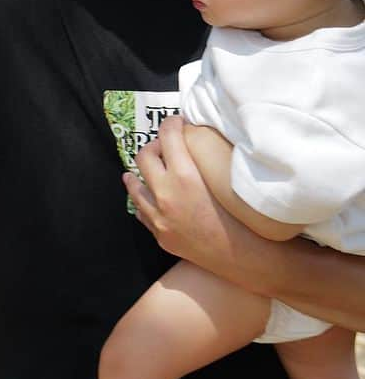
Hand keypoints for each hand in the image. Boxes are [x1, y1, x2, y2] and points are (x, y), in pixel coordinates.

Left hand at [125, 116, 235, 268]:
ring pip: (134, 185)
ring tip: (144, 169)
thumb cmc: (243, 216)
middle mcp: (165, 194)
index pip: (168, 136)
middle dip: (154, 145)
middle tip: (165, 145)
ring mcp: (158, 217)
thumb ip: (205, 158)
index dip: (171, 123)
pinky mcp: (159, 235)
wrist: (242, 257)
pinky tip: (148, 196)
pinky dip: (144, 200)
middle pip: (144, 156)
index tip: (176, 122)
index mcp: (184, 176)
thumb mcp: (223, 180)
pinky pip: (141, 211)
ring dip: (138, 174)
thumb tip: (197, 137)